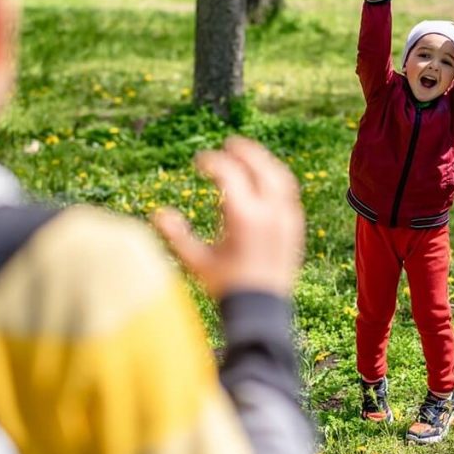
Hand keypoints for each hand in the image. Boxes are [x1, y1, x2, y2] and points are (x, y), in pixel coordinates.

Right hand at [152, 137, 303, 299]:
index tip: (199, 161)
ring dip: (263, 161)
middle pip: (260, 166)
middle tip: (229, 144)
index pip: (229, 173)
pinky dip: (276, 178)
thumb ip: (177, 236)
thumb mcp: (197, 262)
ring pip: (279, 176)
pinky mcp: (296, 226)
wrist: (263, 310)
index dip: (212, 162)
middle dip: (243, 151)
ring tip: (248, 155)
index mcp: (244, 217)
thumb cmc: (227, 287)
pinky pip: (289, 192)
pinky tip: (265, 179)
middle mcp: (270, 212)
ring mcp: (287, 218)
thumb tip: (157, 213)